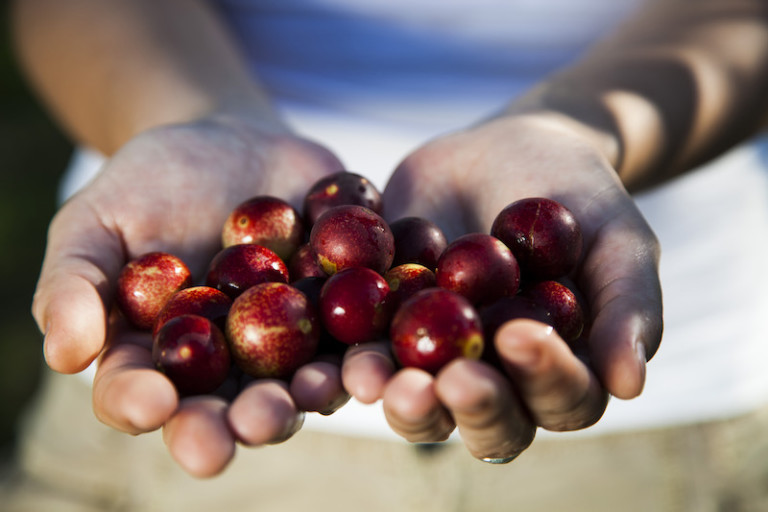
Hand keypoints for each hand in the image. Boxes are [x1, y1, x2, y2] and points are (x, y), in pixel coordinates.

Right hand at [32, 115, 348, 476]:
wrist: (229, 140)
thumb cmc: (148, 184)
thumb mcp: (96, 221)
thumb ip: (74, 284)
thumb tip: (66, 354)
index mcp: (161, 357)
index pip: (142, 394)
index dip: (143, 405)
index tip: (150, 403)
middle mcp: (230, 365)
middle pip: (235, 406)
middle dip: (245, 420)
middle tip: (253, 423)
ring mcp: (291, 341)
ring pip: (305, 380)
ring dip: (313, 393)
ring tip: (314, 391)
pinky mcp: (342, 310)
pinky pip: (359, 331)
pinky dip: (366, 340)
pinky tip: (372, 344)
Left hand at [342, 113, 662, 461]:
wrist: (501, 149)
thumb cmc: (574, 193)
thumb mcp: (615, 235)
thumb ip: (628, 303)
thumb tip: (631, 385)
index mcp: (561, 369)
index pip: (563, 398)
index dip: (544, 378)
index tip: (520, 335)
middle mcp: (499, 381)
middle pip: (489, 422)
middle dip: (469, 406)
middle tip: (450, 381)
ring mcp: (438, 362)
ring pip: (421, 403)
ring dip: (401, 398)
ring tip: (377, 377)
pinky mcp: (386, 332)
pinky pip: (366, 355)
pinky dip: (350, 358)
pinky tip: (336, 348)